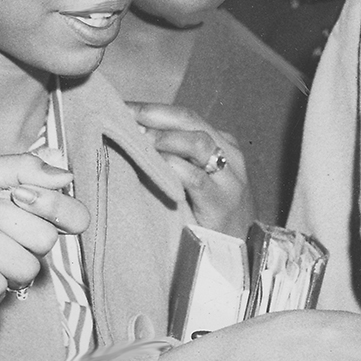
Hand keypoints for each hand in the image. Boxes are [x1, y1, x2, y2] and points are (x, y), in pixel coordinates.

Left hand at [0, 153, 89, 314]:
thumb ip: (21, 167)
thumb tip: (66, 171)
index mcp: (28, 210)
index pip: (74, 217)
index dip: (56, 207)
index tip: (18, 193)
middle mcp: (22, 242)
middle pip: (48, 241)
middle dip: (6, 219)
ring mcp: (3, 271)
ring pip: (26, 267)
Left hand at [129, 102, 253, 234]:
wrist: (238, 254)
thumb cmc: (211, 214)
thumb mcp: (201, 178)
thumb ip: (179, 157)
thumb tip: (135, 136)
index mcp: (224, 144)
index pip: (187, 116)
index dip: (153, 108)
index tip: (122, 106)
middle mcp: (230, 154)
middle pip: (191, 120)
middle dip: (154, 113)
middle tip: (123, 113)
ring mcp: (229, 178)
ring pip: (198, 142)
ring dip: (163, 137)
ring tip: (138, 138)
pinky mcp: (222, 202)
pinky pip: (195, 178)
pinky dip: (172, 167)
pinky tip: (155, 164)